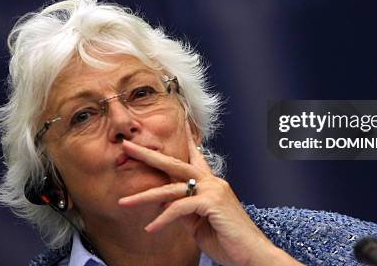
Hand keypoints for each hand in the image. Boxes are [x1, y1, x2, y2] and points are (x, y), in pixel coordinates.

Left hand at [117, 131, 301, 265]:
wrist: (252, 254)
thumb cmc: (228, 240)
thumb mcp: (199, 223)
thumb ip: (184, 210)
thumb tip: (164, 205)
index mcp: (212, 184)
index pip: (195, 157)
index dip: (186, 141)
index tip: (179, 124)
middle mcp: (212, 182)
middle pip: (175, 163)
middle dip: (148, 155)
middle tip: (127, 146)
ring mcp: (213, 190)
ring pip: (171, 188)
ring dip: (144, 196)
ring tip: (124, 202)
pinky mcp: (211, 202)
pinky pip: (179, 208)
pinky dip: (163, 218)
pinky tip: (151, 228)